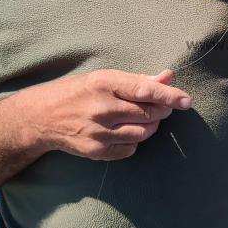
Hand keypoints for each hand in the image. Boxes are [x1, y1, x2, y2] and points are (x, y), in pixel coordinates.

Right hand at [21, 68, 191, 160]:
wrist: (40, 117)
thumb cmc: (78, 92)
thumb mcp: (104, 78)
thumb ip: (138, 80)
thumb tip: (168, 77)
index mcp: (104, 83)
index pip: (145, 90)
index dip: (169, 96)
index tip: (186, 101)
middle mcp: (101, 108)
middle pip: (149, 114)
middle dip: (161, 111)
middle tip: (160, 107)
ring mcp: (98, 131)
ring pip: (143, 133)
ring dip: (151, 126)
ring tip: (142, 118)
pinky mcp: (95, 150)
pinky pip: (130, 149)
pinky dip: (134, 141)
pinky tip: (124, 131)